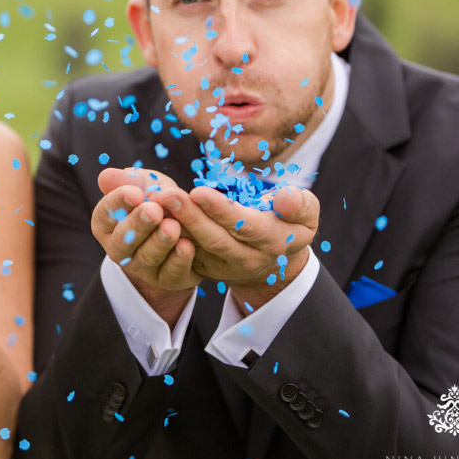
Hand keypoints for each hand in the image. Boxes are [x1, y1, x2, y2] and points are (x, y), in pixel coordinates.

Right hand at [91, 168, 198, 321]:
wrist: (181, 225)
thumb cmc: (156, 198)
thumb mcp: (144, 184)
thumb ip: (127, 180)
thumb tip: (106, 176)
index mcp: (106, 223)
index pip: (107, 212)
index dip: (120, 202)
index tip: (136, 193)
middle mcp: (119, 248)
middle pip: (124, 239)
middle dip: (140, 224)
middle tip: (154, 210)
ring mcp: (142, 268)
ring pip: (148, 257)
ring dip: (160, 242)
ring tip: (173, 226)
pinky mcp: (167, 280)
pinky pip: (171, 273)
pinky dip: (179, 260)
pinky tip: (187, 246)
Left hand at [100, 167, 318, 308]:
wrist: (276, 260)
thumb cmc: (291, 224)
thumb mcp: (307, 214)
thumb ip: (299, 203)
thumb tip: (282, 198)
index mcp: (271, 240)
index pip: (244, 226)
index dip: (221, 211)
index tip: (199, 191)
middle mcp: (246, 257)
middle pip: (214, 239)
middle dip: (189, 217)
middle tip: (165, 194)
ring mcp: (224, 266)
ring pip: (196, 248)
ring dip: (174, 226)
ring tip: (153, 201)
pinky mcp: (206, 267)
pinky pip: (185, 253)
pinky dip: (168, 236)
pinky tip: (151, 214)